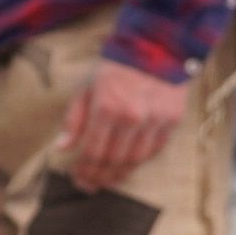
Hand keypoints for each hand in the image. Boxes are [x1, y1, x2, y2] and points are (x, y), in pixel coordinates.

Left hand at [60, 56, 188, 188]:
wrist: (155, 48)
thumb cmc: (114, 69)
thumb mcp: (86, 88)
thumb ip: (74, 120)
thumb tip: (62, 148)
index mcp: (107, 109)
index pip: (94, 151)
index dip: (84, 170)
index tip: (77, 179)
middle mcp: (132, 118)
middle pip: (114, 159)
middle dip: (100, 177)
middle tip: (90, 186)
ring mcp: (155, 120)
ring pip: (136, 159)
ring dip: (120, 174)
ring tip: (107, 181)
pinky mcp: (173, 120)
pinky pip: (155, 150)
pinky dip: (140, 161)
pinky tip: (128, 166)